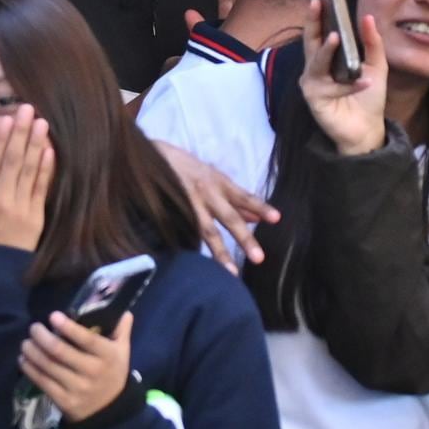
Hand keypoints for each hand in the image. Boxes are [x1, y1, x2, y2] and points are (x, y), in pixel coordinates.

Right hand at [0, 108, 52, 251]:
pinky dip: (45, 169)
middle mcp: (0, 199)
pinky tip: (49, 150)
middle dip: (20, 133)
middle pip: (11, 161)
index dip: (0, 140)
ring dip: (35, 144)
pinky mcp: (36, 216)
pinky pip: (40, 188)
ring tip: (41, 123)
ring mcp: (20, 207)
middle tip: (27, 109)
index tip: (6, 119)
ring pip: (28, 170)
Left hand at [19, 309, 137, 426]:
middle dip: (42, 337)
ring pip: (48, 366)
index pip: (86, 339)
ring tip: (26, 343)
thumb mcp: (122, 352)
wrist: (109, 410)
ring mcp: (77, 388)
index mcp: (107, 356)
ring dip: (32, 352)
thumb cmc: (112, 373)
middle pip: (60, 352)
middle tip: (33, 328)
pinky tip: (24, 360)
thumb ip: (121, 330)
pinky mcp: (64, 401)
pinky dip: (30, 369)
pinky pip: (43, 382)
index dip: (68, 327)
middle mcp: (92, 372)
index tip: (53, 316)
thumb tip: (124, 310)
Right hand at [155, 142, 274, 271]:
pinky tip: (201, 268)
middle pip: (228, 218)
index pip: (244, 196)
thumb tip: (257, 218)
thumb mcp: (215, 178)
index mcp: (219, 183)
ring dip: (220, 252)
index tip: (277, 218)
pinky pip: (185, 233)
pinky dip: (193, 248)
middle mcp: (206, 193)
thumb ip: (236, 199)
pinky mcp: (172, 212)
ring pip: (206, 231)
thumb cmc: (189, 170)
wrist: (152, 156)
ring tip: (231, 272)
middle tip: (259, 258)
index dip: (260, 206)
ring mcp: (188, 203)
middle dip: (244, 238)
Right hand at [296, 5, 389, 154]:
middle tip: (317, 4)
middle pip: (311, 42)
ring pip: (317, 63)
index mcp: (327, 59)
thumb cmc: (367, 97)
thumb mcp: (376, 67)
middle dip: (313, 23)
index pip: (319, 33)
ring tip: (336, 37)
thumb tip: (368, 17)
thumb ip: (372, 43)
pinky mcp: (315, 100)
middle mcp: (315, 69)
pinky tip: (365, 82)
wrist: (367, 129)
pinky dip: (348, 85)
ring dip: (327, 50)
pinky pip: (331, 88)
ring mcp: (312, 85)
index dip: (318, 16)